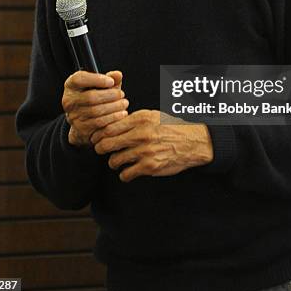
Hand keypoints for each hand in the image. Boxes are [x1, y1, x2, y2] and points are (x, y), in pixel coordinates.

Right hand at [62, 70, 128, 146]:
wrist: (86, 121)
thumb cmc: (96, 97)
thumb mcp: (102, 86)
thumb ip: (110, 78)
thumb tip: (117, 75)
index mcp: (71, 85)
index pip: (79, 79)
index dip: (96, 79)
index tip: (111, 82)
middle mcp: (69, 100)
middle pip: (90, 97)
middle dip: (110, 95)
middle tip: (122, 94)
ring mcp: (73, 116)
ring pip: (96, 111)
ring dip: (114, 107)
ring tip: (124, 104)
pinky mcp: (81, 128)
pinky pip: (99, 123)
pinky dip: (113, 118)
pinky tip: (122, 114)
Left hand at [90, 109, 213, 180]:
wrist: (193, 142)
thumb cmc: (171, 128)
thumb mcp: (152, 116)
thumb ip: (133, 120)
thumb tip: (111, 125)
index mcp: (140, 119)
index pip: (109, 127)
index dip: (99, 134)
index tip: (97, 138)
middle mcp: (141, 134)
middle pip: (107, 144)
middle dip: (100, 149)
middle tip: (101, 150)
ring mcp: (145, 151)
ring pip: (114, 160)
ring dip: (113, 162)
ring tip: (117, 161)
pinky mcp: (149, 166)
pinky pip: (126, 174)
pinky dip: (124, 174)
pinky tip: (128, 171)